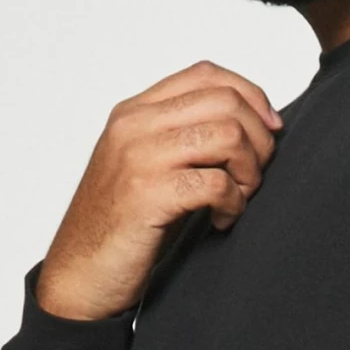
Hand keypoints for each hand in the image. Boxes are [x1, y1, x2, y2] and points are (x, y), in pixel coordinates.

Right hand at [34, 60, 284, 321]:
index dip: (251, 96)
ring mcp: (138, 157)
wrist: (79, 275)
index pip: (206, 75)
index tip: (270, 129)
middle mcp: (134, 126)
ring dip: (249, 171)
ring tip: (239, 198)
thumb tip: (256, 126)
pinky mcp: (147, 194)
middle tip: (255, 175)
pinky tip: (222, 220)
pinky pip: (217, 183)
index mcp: (134, 112)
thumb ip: (187, 138)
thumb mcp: (150, 167)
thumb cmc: (121, 226)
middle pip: (225, 102)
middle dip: (258, 139)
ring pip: (228, 135)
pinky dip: (234, 204)